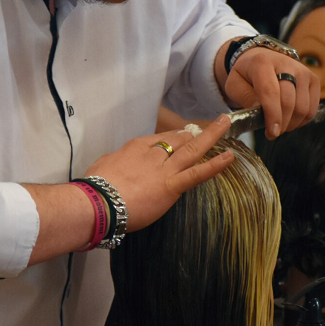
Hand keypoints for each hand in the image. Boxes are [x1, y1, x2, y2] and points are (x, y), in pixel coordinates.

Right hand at [83, 114, 234, 231]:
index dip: (172, 138)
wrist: (97, 201)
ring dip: (211, 135)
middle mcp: (152, 153)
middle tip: (209, 127)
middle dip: (193, 134)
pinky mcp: (172, 185)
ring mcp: (164, 168)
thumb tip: (116, 161)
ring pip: (192, 148)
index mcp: (135, 147)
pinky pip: (197, 173)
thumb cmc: (95, 186)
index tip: (181, 136)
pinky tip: (229, 158)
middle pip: (177, 139)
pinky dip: (215, 165)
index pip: (158, 139)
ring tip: (225, 124)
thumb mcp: (102, 165)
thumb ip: (114, 161)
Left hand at [224, 48, 319, 137]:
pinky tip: (290, 119)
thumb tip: (261, 112)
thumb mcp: (234, 84)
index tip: (272, 132)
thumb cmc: (247, 75)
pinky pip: (312, 109)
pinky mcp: (313, 79)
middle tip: (272, 132)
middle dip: (281, 124)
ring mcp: (303, 71)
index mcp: (262, 63)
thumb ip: (245, 97)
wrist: (263, 58)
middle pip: (289, 102)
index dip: (272, 115)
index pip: (270, 92)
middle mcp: (286, 63)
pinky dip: (301, 120)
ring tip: (280, 124)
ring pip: (303, 108)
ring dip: (291, 124)